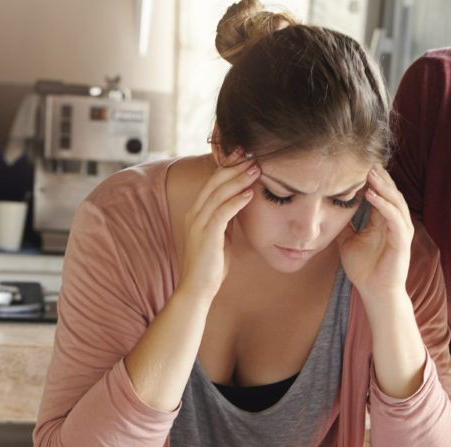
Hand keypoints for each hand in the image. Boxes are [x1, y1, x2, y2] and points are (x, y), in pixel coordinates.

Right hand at [178, 153, 258, 300]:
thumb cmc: (211, 264)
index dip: (228, 167)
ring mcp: (198, 224)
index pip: (212, 182)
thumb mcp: (220, 235)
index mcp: (197, 212)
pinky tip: (249, 194)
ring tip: (255, 169)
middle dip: (234, 166)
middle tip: (252, 155)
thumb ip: (226, 218)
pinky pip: (222, 213)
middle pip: (214, 182)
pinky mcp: (206, 235)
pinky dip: (236, 201)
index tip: (244, 155)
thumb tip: (239, 201)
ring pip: (218, 193)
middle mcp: (195, 214)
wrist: (197, 288)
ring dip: (238, 179)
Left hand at [336, 165, 413, 303]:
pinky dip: (384, 205)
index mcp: (383, 221)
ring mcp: (401, 231)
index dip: (372, 180)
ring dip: (383, 186)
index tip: (358, 165)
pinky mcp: (402, 241)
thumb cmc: (364, 269)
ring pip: (395, 202)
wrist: (374, 292)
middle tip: (366, 161)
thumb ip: (344, 225)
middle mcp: (395, 223)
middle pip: (390, 193)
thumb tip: (330, 210)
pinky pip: (395, 219)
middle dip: (380, 177)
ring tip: (370, 173)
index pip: (381, 194)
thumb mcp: (347, 241)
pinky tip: (372, 195)